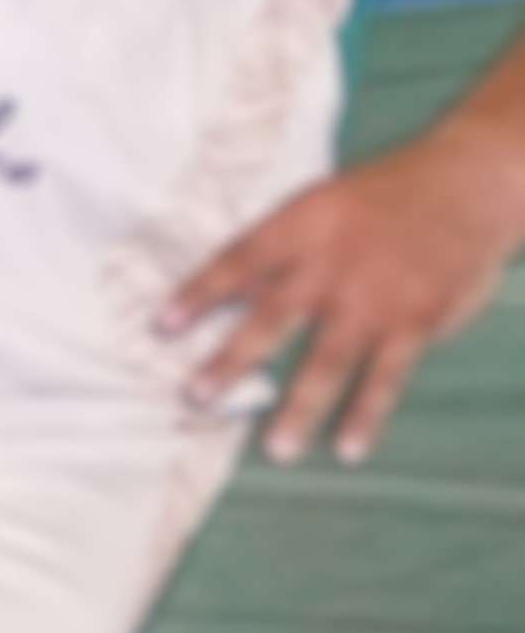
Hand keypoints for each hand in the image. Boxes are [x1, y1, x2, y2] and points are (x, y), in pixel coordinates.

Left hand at [165, 122, 524, 462]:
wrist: (470, 183)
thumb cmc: (386, 193)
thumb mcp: (325, 201)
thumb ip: (284, 245)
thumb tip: (230, 289)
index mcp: (304, 225)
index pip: (239, 261)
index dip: (200, 293)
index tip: (162, 327)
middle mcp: (333, 264)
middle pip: (272, 317)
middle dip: (232, 359)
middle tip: (197, 397)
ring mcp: (376, 297)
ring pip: (329, 359)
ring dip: (301, 406)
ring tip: (277, 449)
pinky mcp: (416, 322)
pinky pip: (387, 376)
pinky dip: (367, 414)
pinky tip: (349, 448)